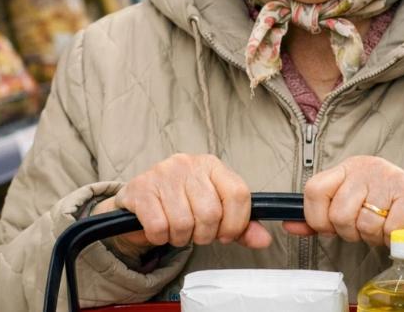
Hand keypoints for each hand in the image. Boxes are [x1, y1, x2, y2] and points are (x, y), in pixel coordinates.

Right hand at [92, 154, 271, 259]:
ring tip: (178, 229)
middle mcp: (188, 164)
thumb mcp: (215, 208)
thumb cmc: (182, 201)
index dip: (236, 223)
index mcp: (212, 165)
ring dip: (182, 237)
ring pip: (184, 223)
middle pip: (212, 213)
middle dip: (205, 234)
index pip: (239, 194)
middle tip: (197, 232)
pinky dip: (161, 237)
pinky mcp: (140, 189)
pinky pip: (159, 227)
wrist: (139, 198)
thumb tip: (264, 240)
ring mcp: (163, 174)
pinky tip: (161, 228)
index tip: (226, 234)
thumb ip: (241, 225)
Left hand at [283, 156, 403, 246]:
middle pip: (339, 214)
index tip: (331, 228)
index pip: (314, 190)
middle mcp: (367, 168)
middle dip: (351, 233)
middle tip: (365, 230)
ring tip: (384, 228)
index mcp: (348, 168)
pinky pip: (390, 228)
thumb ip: (321, 216)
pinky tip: (399, 230)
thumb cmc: (389, 205)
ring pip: (365, 224)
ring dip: (375, 237)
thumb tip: (289, 225)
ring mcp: (391, 177)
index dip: (317, 218)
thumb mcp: (353, 204)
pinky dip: (393, 239)